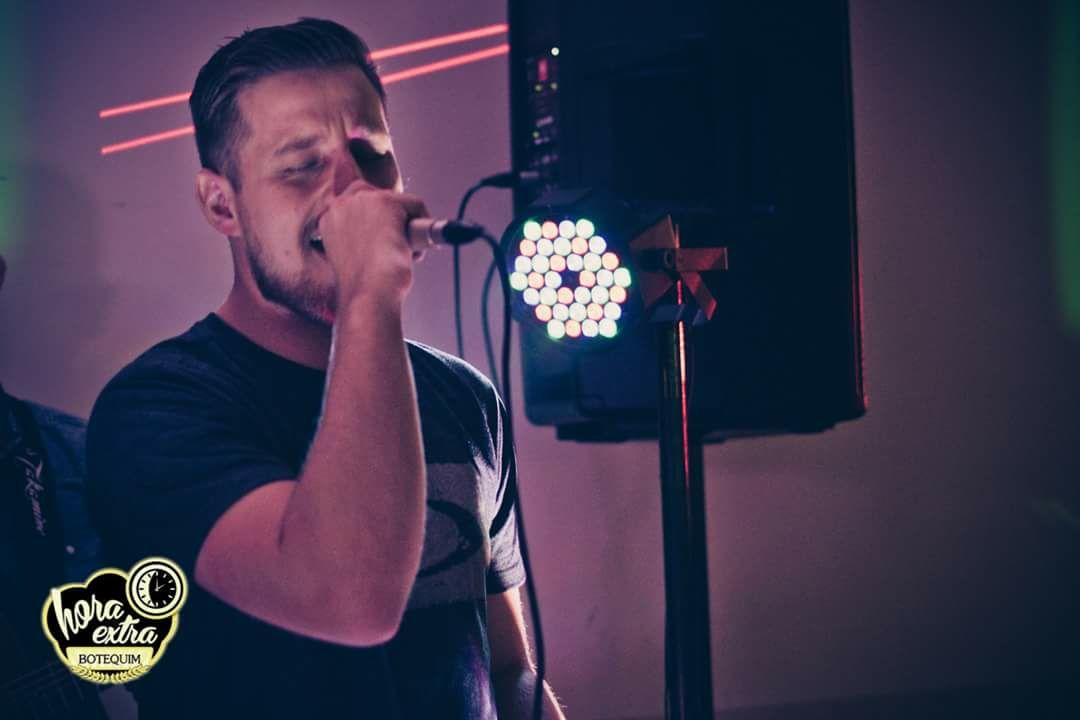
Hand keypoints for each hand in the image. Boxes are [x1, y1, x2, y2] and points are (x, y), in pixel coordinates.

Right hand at [316, 182, 428, 305]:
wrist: (368, 294)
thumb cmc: (362, 287)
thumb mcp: (351, 257)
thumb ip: (359, 238)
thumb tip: (384, 232)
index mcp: (328, 218)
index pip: (357, 204)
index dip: (377, 221)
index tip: (383, 241)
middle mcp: (340, 204)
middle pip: (378, 196)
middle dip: (393, 218)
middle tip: (397, 245)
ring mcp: (362, 200)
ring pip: (398, 201)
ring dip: (407, 226)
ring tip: (403, 252)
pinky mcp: (386, 201)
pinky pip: (416, 204)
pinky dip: (424, 223)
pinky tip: (415, 247)